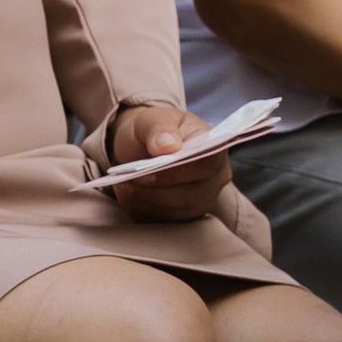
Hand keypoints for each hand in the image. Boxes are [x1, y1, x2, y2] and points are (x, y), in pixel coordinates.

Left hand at [107, 104, 231, 221]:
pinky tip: (129, 195)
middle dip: (155, 190)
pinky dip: (143, 211)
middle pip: (192, 195)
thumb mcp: (152, 119)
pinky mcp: (188, 216)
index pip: (206, 164)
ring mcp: (205, 198)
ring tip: (123, 185)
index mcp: (214, 146)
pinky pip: (166, 222)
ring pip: (178, 212)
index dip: (176, 171)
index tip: (145, 167)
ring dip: (146, 202)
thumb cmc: (153, 130)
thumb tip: (167, 145)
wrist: (145, 146)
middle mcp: (217, 176)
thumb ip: (159, 128)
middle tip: (127, 179)